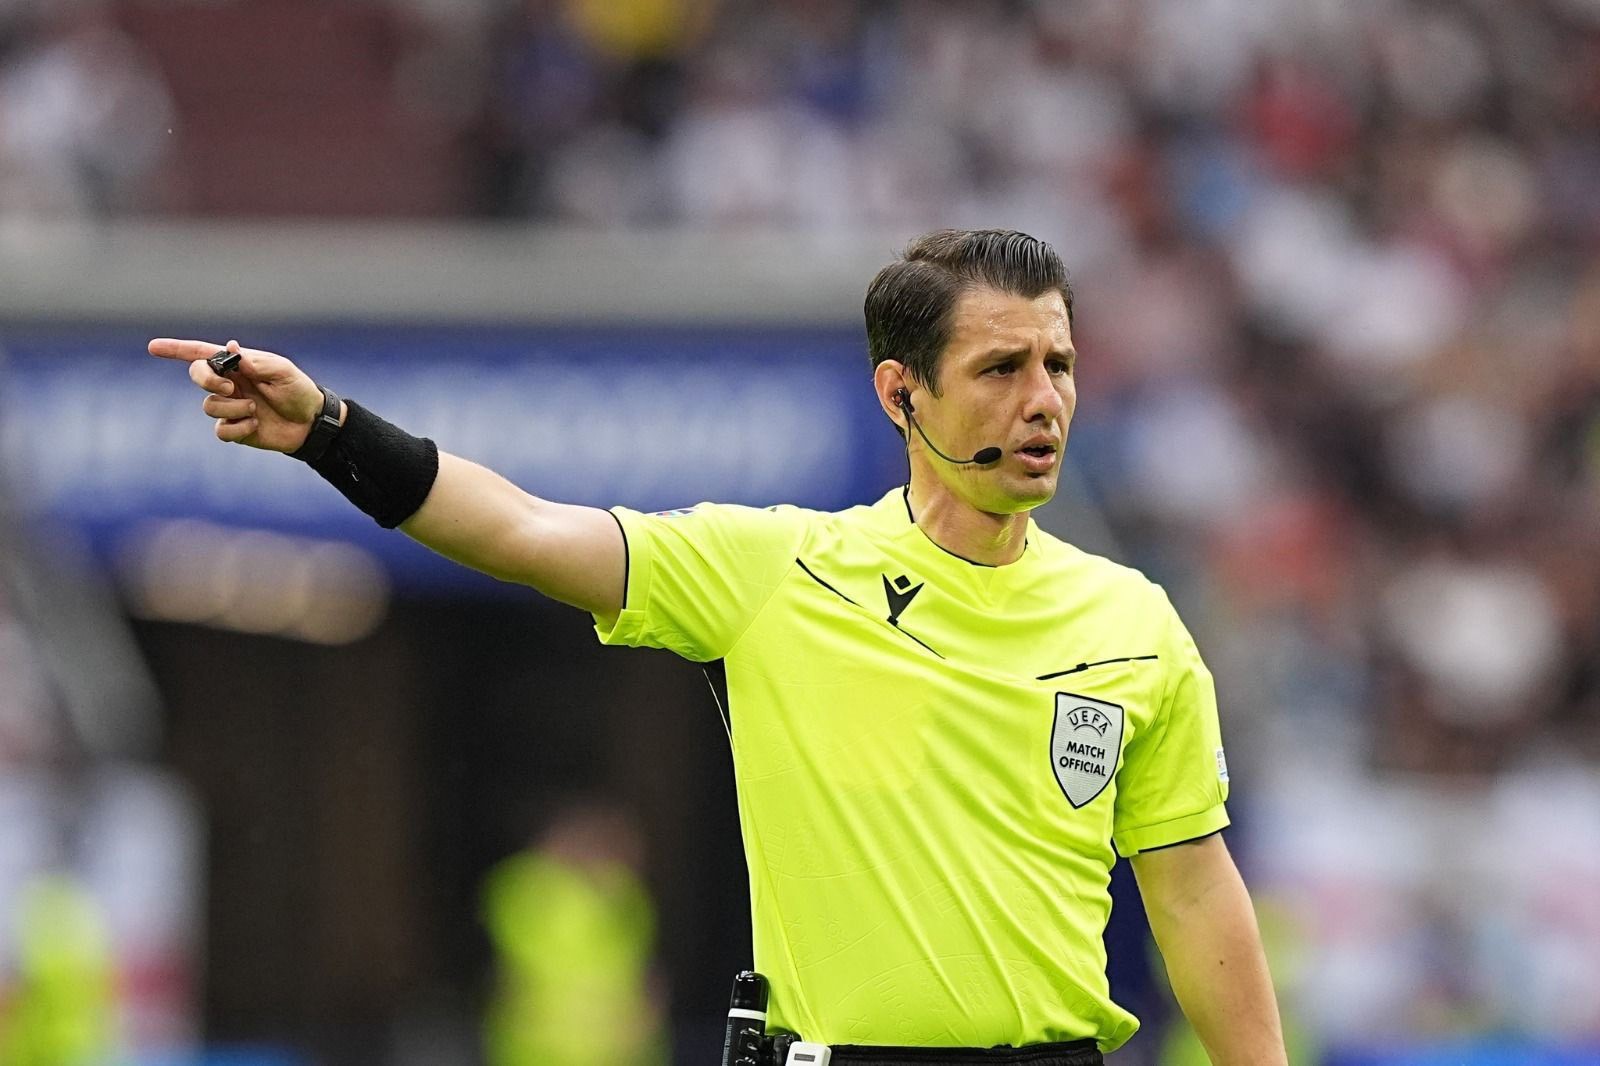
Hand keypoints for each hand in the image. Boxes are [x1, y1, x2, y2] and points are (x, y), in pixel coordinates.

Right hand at [148, 337, 331, 452]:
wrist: (311, 423)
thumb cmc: (299, 391)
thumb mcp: (283, 372)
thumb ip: (256, 362)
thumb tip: (231, 348)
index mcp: (238, 364)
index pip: (201, 353)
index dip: (175, 350)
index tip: (153, 347)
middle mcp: (229, 383)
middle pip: (196, 375)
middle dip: (206, 380)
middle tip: (229, 387)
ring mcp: (229, 406)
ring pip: (209, 405)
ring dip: (232, 407)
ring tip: (255, 409)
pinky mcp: (234, 428)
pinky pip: (220, 430)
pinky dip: (237, 427)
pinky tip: (255, 425)